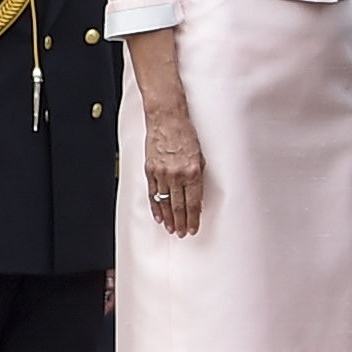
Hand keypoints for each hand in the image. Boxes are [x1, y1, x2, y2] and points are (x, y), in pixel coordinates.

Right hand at [144, 105, 208, 236]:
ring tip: (172, 229)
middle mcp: (177, 174)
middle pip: (179, 206)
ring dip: (169, 219)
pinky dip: (156, 207)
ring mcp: (162, 173)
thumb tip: (197, 196)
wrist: (167, 118)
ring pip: (165, 203)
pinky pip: (153, 194)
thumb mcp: (200, 156)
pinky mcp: (150, 171)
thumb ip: (198, 177)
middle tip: (182, 233)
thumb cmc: (185, 134)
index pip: (194, 203)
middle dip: (181, 222)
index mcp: (193, 171)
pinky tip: (159, 216)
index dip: (193, 218)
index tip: (193, 228)